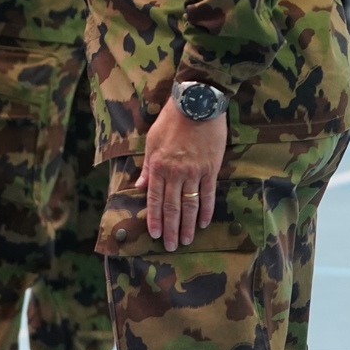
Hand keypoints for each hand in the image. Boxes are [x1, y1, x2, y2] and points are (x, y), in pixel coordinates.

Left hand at [135, 97, 225, 251]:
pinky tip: (204, 222)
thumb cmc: (171, 119)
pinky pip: (207, 194)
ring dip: (187, 225)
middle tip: (171, 246)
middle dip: (170, 229)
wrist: (197, 103)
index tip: (154, 234)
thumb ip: (146, 166)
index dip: (154, 218)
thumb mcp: (152, 140)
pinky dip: (205, 210)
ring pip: (189, 205)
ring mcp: (194, 172)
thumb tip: (138, 185)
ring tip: (186, 240)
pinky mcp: (211, 169)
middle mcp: (175, 173)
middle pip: (171, 207)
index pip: (154, 199)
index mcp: (158, 166)